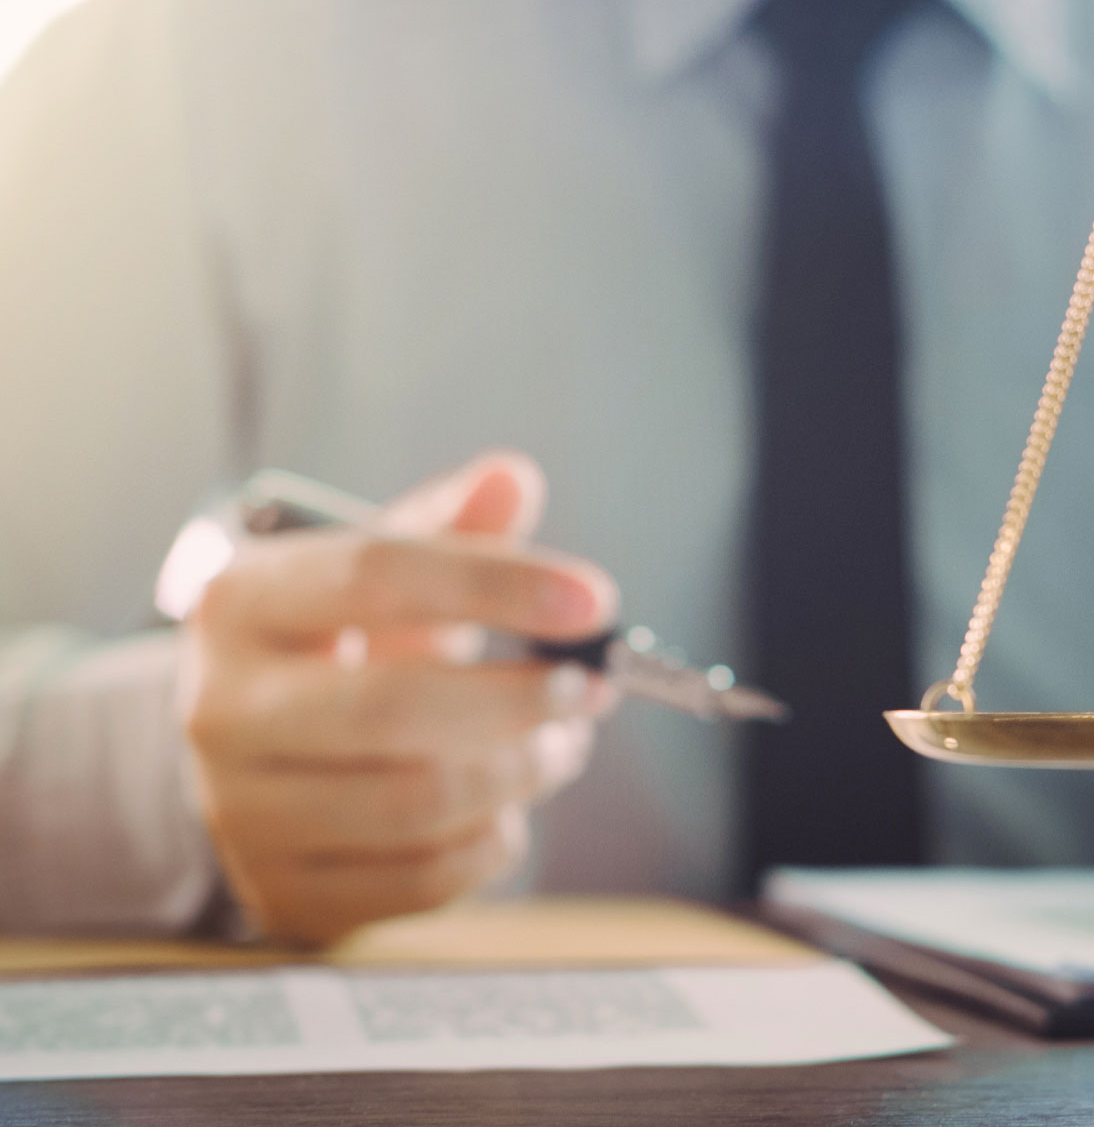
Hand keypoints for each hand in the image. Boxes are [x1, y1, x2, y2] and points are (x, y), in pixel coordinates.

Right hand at [178, 451, 619, 944]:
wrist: (258, 752)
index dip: (497, 584)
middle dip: (516, 700)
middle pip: (392, 708)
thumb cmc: (341, 643)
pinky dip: (492, 841)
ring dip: (520, 771)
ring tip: (564, 742)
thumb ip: (453, 526)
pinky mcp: (283, 891)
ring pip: (416, 802)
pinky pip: (422, 879)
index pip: (378, 576)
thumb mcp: (382, 569)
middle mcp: (221, 709)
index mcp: (241, 603)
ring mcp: (242, 812)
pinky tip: (511, 805)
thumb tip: (513, 479)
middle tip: (591, 688)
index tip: (595, 600)